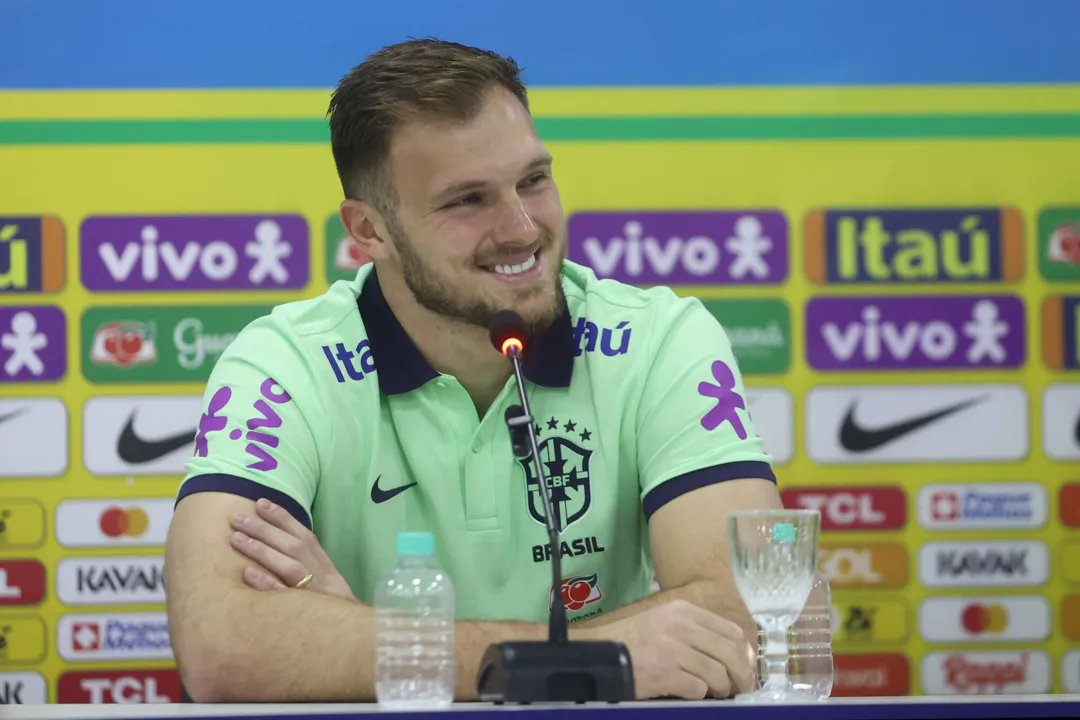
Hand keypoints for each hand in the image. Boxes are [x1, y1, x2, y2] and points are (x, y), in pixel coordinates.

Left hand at [228, 498, 356, 602]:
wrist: (360, 643)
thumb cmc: (336, 614)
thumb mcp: (329, 588)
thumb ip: (310, 570)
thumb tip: (282, 551)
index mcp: (327, 567)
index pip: (305, 536)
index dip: (284, 518)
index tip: (262, 502)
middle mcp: (323, 576)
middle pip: (293, 546)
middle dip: (265, 528)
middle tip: (238, 516)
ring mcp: (315, 594)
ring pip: (288, 566)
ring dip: (262, 550)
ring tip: (236, 538)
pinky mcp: (308, 614)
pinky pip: (285, 597)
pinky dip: (267, 585)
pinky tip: (246, 574)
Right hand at [579, 599, 756, 699]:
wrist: (601, 652)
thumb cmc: (634, 639)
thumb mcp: (665, 620)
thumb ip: (695, 629)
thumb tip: (731, 652)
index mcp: (683, 610)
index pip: (730, 630)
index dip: (746, 653)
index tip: (748, 667)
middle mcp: (681, 626)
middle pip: (730, 652)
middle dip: (742, 674)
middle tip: (743, 688)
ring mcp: (673, 649)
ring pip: (718, 673)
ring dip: (721, 688)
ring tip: (717, 693)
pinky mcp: (665, 673)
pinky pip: (698, 688)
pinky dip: (700, 694)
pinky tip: (692, 693)